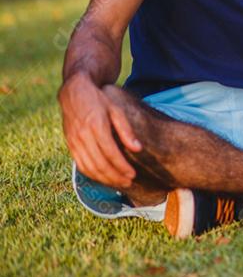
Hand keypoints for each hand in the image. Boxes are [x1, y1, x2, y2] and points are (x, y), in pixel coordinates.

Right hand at [58, 73, 141, 188]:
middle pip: (100, 164)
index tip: (133, 175)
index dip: (122, 167)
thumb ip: (126, 130)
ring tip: (119, 184)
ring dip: (104, 179)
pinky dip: (92, 175)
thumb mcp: (116, 110)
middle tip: (128, 183)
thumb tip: (138, 149)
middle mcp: (83, 136)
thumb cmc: (99, 100)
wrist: (74, 93)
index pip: (111, 153)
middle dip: (115, 176)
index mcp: (97, 126)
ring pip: (89, 167)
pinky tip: (103, 178)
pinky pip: (80, 165)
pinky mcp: (69, 145)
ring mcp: (74, 142)